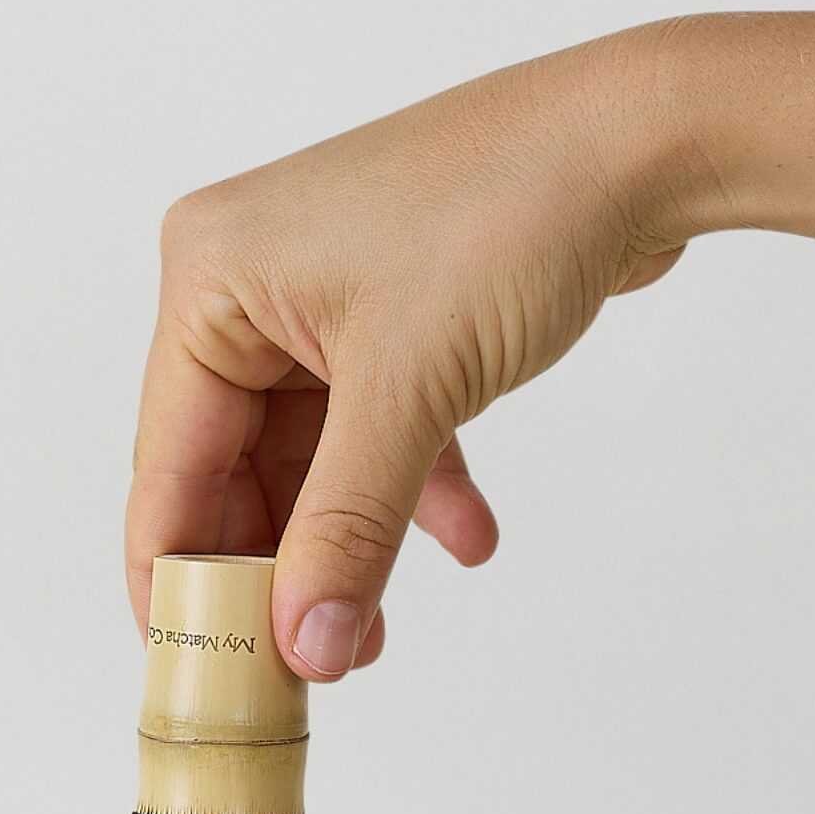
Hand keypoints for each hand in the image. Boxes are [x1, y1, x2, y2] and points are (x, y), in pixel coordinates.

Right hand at [125, 25, 694, 677]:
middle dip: (278, 571)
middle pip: (234, 472)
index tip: (202, 675)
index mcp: (210, 281)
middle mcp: (248, 285)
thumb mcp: (411, 391)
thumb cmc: (511, 211)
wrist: (646, 138)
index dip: (183, 580)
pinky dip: (413, 490)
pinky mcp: (391, 316)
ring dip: (350, 544)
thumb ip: (349, 531)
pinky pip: (376, 430)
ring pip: (310, 463)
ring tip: (377, 636)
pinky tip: (469, 539)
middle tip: (303, 667)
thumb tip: (307, 648)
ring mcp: (320, 301)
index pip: (168, 464)